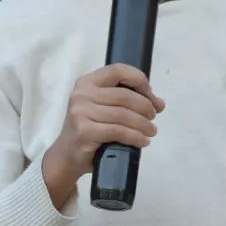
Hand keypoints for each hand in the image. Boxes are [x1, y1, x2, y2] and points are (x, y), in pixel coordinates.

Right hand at [42, 64, 163, 206]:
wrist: (66, 155)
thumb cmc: (89, 129)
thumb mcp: (103, 107)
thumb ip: (126, 100)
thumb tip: (159, 103)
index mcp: (87, 82)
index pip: (118, 70)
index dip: (139, 80)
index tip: (150, 95)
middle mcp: (81, 94)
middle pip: (124, 95)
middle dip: (146, 106)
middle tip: (153, 117)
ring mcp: (80, 112)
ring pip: (123, 115)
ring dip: (143, 124)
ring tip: (151, 131)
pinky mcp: (84, 131)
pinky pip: (119, 131)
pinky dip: (135, 137)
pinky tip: (142, 141)